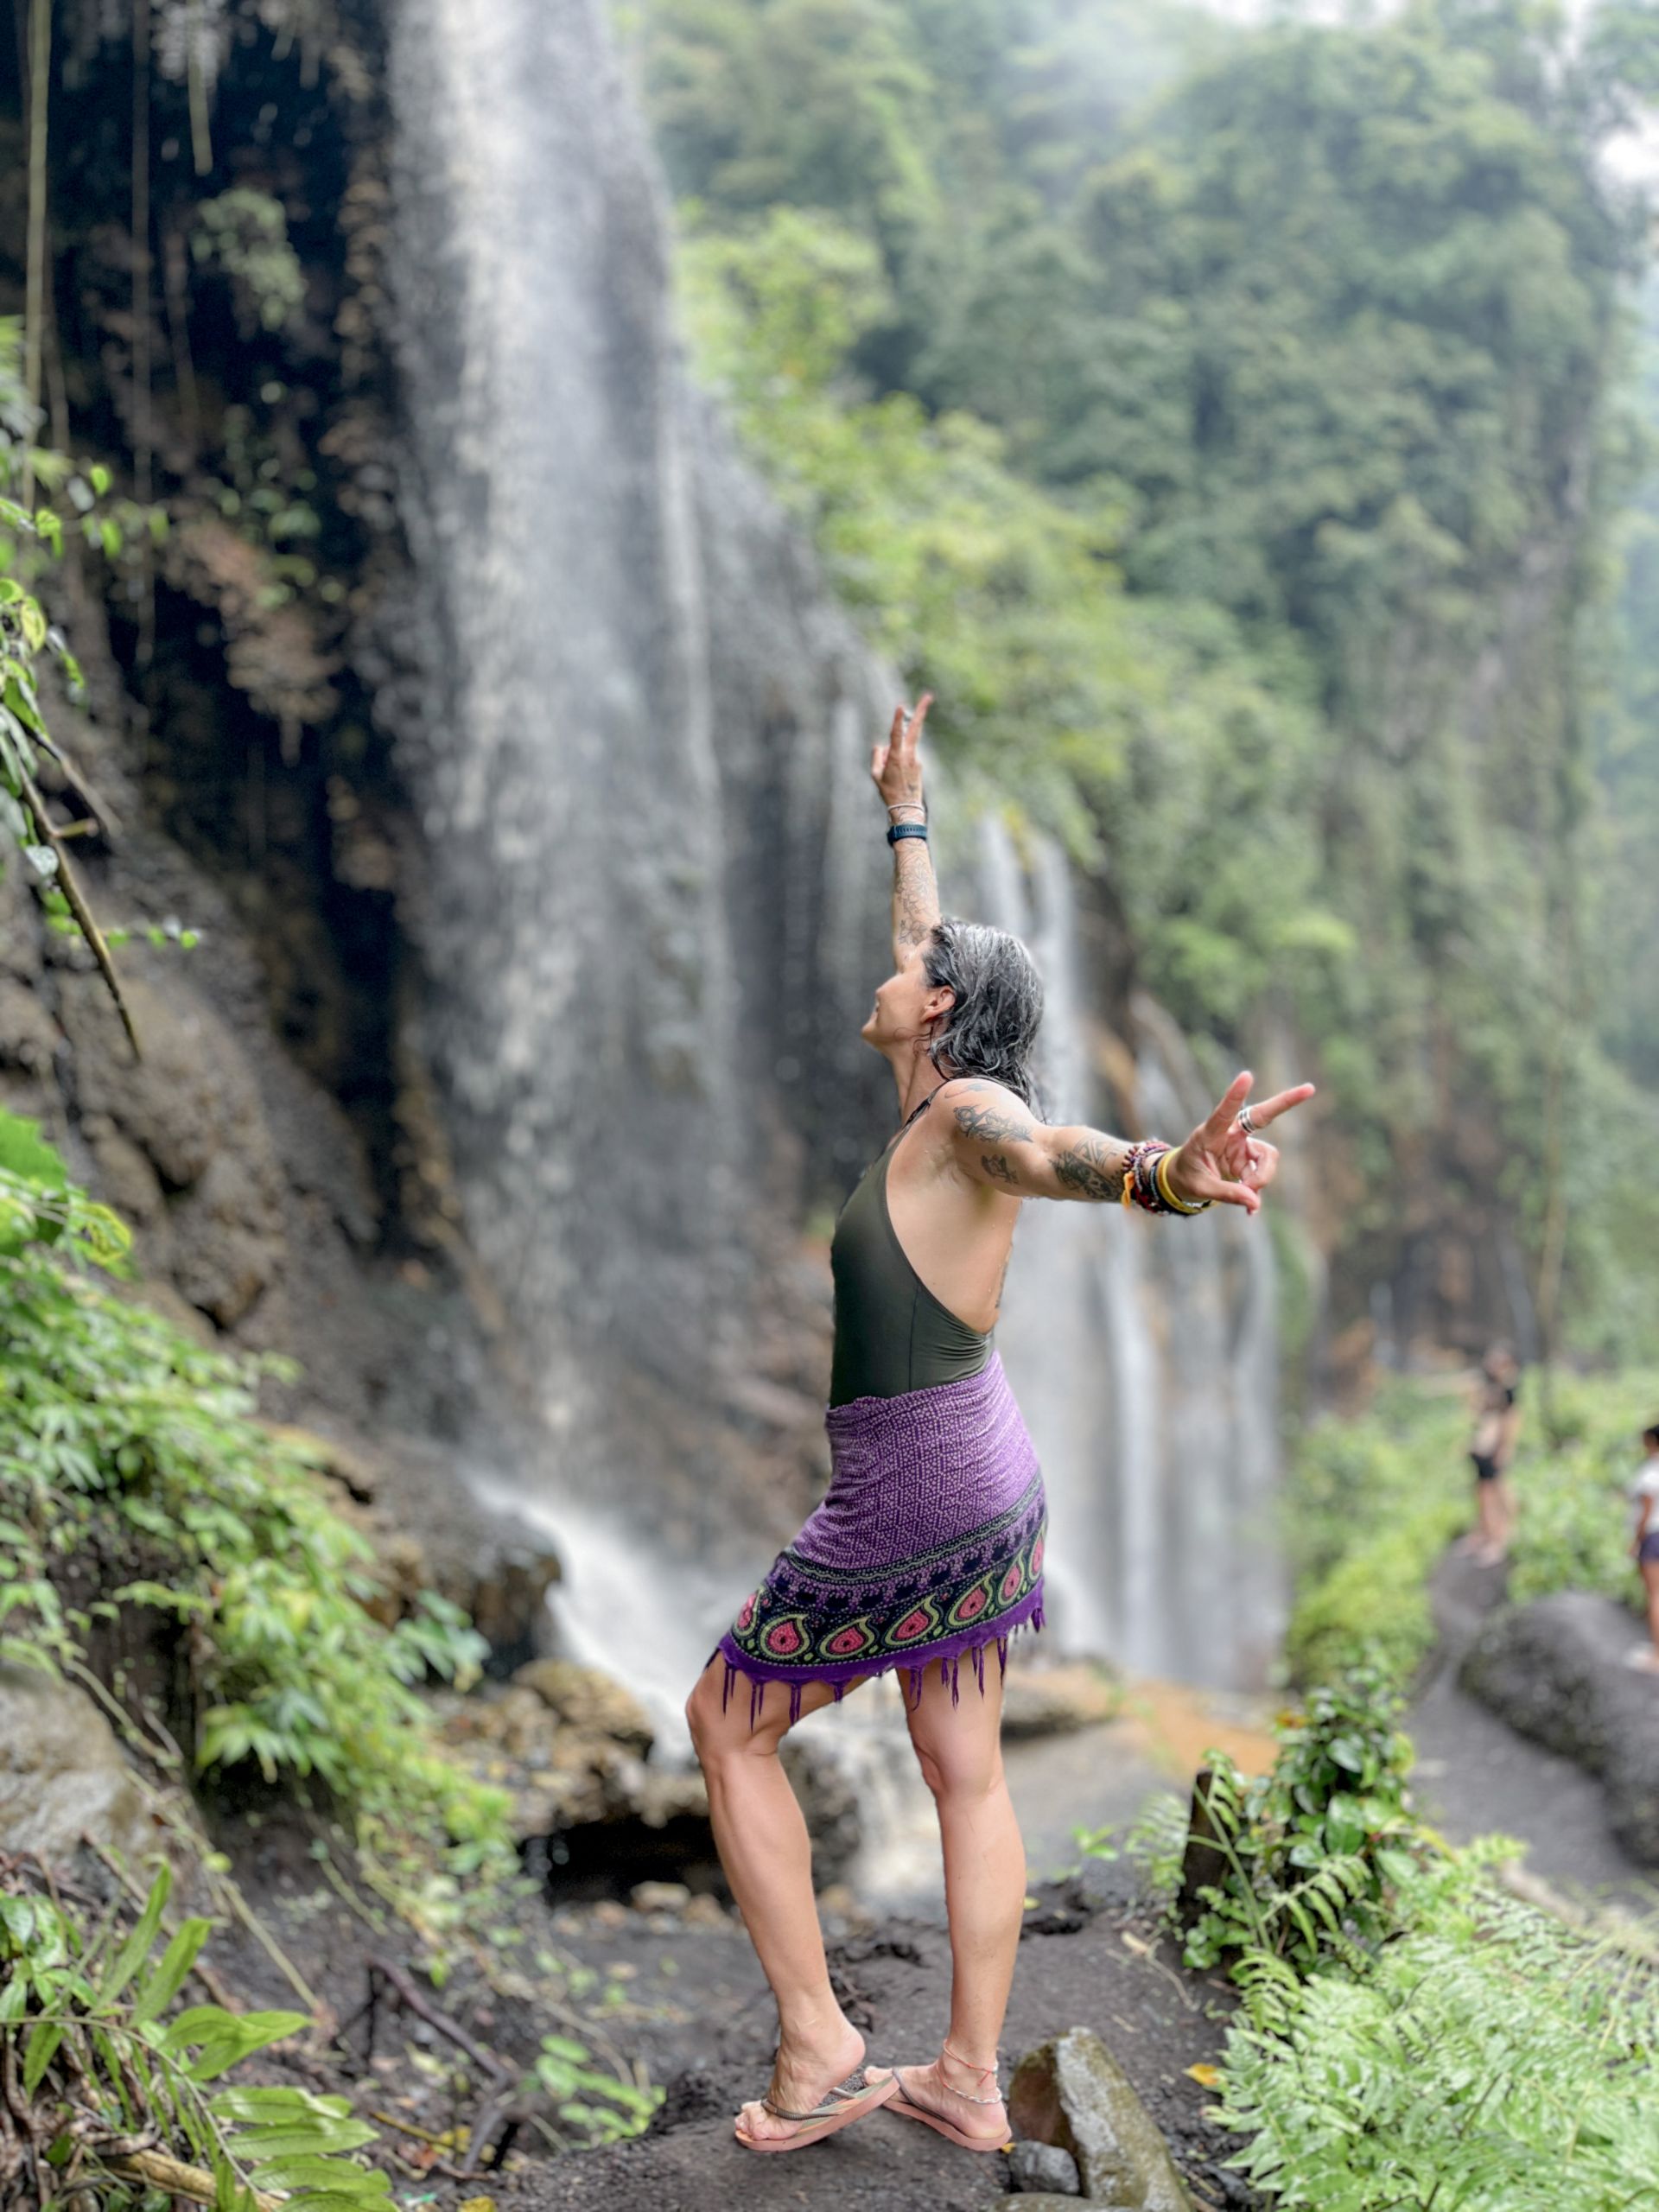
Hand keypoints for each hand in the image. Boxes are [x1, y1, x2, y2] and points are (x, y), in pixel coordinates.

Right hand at [872, 693, 931, 813]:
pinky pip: (905, 758)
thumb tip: (882, 746)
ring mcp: (916, 759)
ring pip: (904, 747)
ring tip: (892, 777)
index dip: (898, 720)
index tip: (901, 706)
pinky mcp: (919, 764)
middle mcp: (909, 755)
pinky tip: (897, 779)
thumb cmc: (888, 792)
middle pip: (915, 728)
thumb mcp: (875, 774)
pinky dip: (898, 763)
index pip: (896, 734)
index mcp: (896, 757)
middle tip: (929, 696)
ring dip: (895, 755)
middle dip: (921, 711)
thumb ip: (877, 755)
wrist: (907, 808)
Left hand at [1166, 1070, 1315, 1215]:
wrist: (1183, 1180)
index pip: (1224, 1112)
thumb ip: (1227, 1193)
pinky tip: (1250, 1208)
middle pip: (1262, 1116)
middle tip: (1310, 1088)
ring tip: (1246, 1196)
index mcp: (1210, 1133)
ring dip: (1261, 1179)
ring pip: (1268, 1159)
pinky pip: (1263, 1174)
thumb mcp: (1200, 1188)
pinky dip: (1258, 1191)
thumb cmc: (1186, 1177)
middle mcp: (1231, 1134)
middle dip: (1286, 1102)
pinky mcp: (1250, 1159)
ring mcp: (1243, 1145)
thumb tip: (1254, 1202)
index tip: (1246, 1075)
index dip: (1236, 1095)